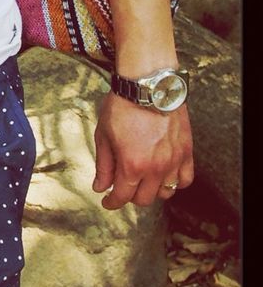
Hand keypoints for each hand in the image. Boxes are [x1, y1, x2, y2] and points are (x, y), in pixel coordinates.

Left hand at [92, 93, 193, 210]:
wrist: (149, 84)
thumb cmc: (123, 106)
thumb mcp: (104, 135)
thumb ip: (104, 165)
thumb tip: (100, 187)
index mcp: (132, 165)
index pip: (122, 197)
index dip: (112, 203)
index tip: (107, 202)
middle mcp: (155, 168)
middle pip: (144, 199)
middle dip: (130, 197)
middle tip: (122, 187)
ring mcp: (174, 161)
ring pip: (166, 192)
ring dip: (152, 191)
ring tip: (142, 180)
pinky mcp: (186, 151)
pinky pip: (185, 179)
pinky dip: (175, 182)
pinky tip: (165, 175)